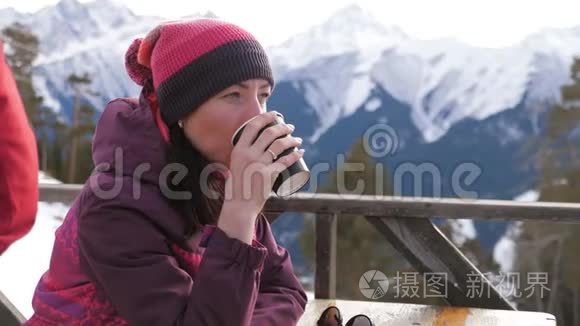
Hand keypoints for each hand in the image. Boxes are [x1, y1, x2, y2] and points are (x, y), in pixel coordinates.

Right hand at [218, 111, 303, 242]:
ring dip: (291, 139)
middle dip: (282, 127)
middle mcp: (248, 154)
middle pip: (269, 133)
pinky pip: (285, 161)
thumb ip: (241, 156)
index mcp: (238, 150)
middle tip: (290, 128)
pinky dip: (295, 155)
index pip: (252, 126)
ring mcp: (259, 164)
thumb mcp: (234, 166)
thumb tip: (250, 146)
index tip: (275, 114)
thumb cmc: (237, 187)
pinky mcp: (269, 175)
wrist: (239, 206)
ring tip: (297, 139)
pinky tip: (300, 151)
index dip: (265, 117)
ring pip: (279, 145)